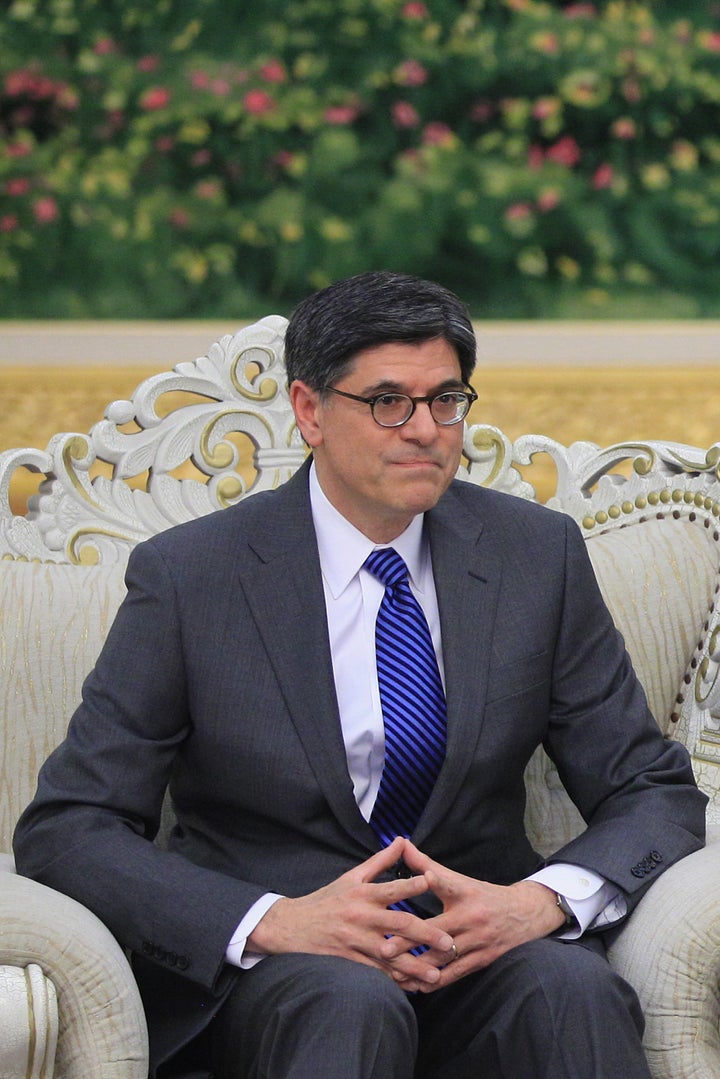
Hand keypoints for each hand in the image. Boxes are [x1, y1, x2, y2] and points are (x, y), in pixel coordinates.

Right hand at [247, 837, 455, 988]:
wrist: (294, 927)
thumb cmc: (327, 899)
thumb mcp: (352, 876)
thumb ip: (380, 861)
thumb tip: (402, 840)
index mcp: (363, 893)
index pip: (392, 888)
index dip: (412, 885)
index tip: (432, 882)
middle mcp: (361, 917)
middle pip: (399, 925)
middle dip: (426, 934)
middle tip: (449, 942)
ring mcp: (356, 941)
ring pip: (391, 955)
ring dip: (415, 965)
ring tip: (437, 974)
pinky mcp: (351, 961)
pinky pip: (378, 973)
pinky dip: (396, 980)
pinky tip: (413, 986)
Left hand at [383, 840, 565, 989]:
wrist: (523, 915)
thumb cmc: (481, 894)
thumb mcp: (458, 878)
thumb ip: (427, 864)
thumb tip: (401, 843)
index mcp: (465, 892)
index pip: (448, 884)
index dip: (435, 880)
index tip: (421, 880)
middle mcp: (472, 917)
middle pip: (437, 931)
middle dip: (409, 942)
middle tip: (383, 949)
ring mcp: (478, 941)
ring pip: (444, 958)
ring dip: (417, 968)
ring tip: (393, 974)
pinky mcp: (482, 961)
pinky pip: (455, 974)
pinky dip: (434, 981)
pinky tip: (416, 986)